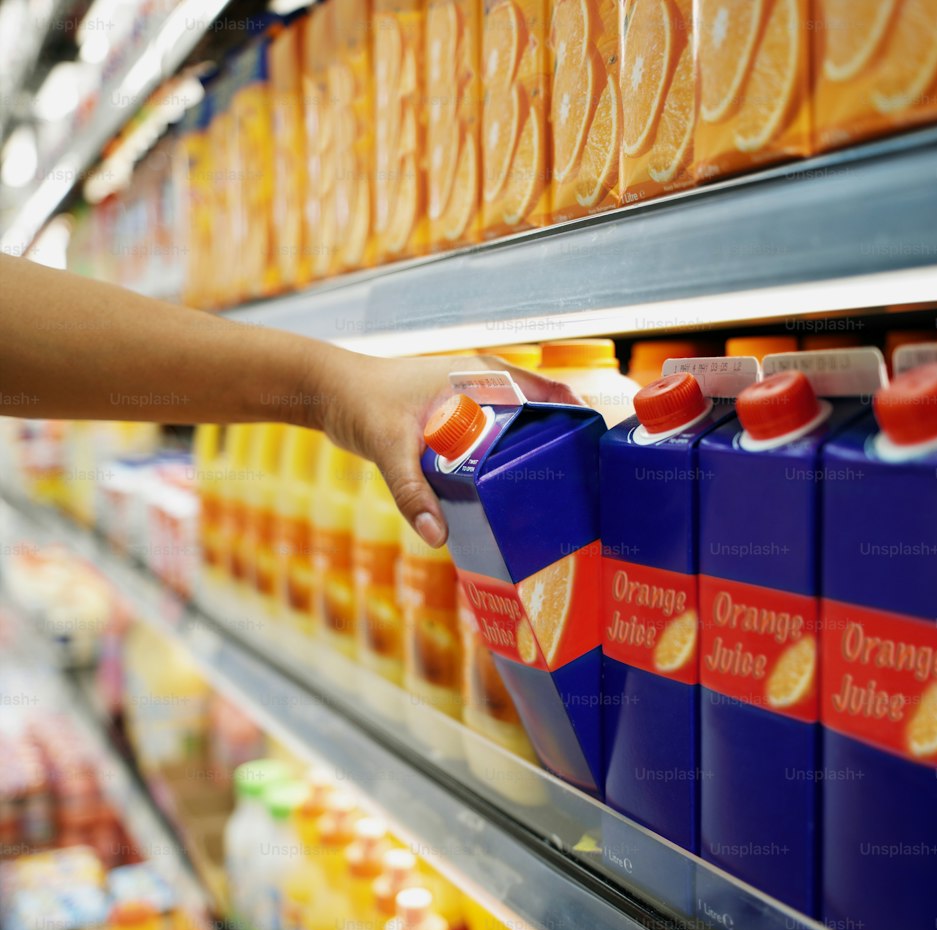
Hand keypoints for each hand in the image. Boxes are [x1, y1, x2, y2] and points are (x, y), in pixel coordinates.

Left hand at [311, 351, 582, 546]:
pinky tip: (508, 493)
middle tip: (581, 485)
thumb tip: (437, 537)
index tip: (597, 448)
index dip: (575, 415)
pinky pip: (492, 441)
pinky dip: (504, 460)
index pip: (544, 391)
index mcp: (479, 376)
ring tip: (555, 494)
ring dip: (532, 454)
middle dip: (559, 444)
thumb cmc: (362, 401)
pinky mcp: (455, 422)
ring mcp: (469, 403)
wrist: (328, 392)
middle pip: (537, 414)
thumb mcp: (390, 446)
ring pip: (515, 430)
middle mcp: (481, 386)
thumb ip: (412, 492)